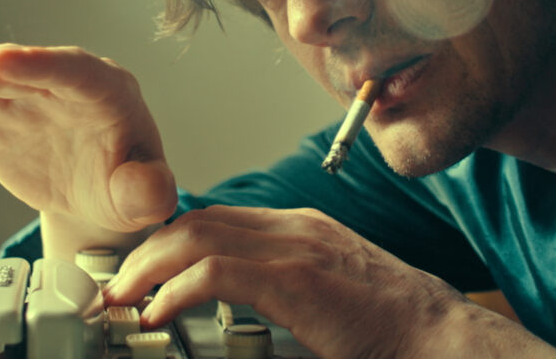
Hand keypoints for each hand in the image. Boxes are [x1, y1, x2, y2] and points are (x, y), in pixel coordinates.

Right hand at [0, 44, 176, 231]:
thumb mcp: (144, 191)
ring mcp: (17, 102)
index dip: (37, 64)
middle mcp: (55, 86)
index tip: (3, 59)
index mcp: (103, 90)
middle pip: (12, 74)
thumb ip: (148, 189)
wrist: (98, 195)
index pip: (71, 70)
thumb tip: (152, 191)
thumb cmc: (127, 183)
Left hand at [103, 205, 555, 357]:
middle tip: (118, 286)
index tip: (140, 272)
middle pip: (197, 220)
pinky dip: (178, 289)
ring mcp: (296, 247)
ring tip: (124, 298)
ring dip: (149, 267)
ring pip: (198, 236)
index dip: (169, 242)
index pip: (216, 220)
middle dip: (147, 251)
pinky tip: (160, 313)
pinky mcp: (297, 278)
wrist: (437, 335)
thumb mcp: (328, 294)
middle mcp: (293, 227)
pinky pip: (217, 272)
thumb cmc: (388, 325)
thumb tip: (238, 309)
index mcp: (298, 229)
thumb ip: (283, 288)